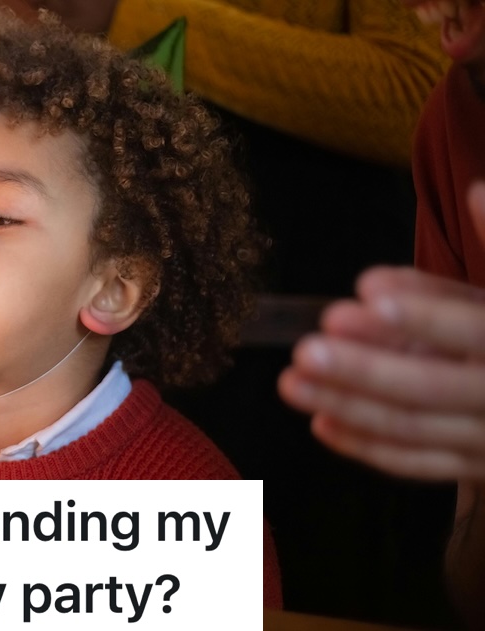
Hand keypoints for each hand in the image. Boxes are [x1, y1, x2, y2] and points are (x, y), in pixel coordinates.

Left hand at [279, 182, 484, 481]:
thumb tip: (477, 190)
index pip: (479, 330)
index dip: (427, 312)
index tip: (368, 289)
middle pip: (435, 388)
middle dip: (367, 371)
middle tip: (307, 348)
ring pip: (416, 428)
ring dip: (350, 406)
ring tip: (291, 381)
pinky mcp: (482, 466)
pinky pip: (421, 463)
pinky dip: (370, 447)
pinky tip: (322, 422)